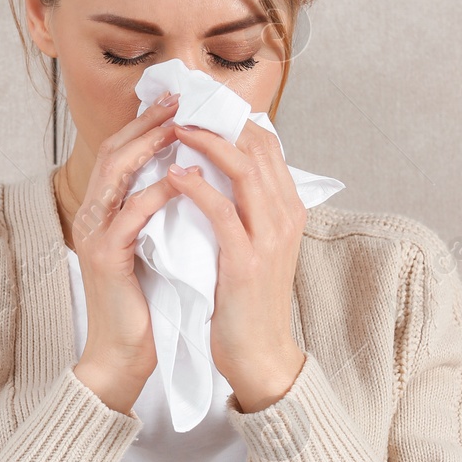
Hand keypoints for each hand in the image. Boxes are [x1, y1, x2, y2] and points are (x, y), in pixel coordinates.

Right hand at [67, 91, 180, 415]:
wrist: (124, 355)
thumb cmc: (146, 304)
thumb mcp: (156, 247)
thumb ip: (163, 212)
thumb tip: (196, 175)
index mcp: (105, 213)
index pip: (122, 153)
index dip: (146, 124)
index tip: (180, 101)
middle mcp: (93, 217)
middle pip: (115, 152)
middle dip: (147, 122)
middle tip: (179, 98)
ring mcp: (95, 236)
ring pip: (116, 174)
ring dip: (149, 146)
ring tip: (180, 126)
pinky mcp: (106, 258)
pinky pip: (130, 215)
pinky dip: (157, 193)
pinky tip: (184, 180)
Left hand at [166, 119, 307, 412]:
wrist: (259, 356)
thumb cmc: (247, 302)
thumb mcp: (254, 246)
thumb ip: (244, 209)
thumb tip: (217, 172)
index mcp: (288, 209)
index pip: (266, 144)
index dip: (232, 119)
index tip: (198, 106)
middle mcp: (285, 216)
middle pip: (257, 146)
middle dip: (217, 120)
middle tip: (181, 106)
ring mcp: (269, 237)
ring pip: (243, 169)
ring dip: (205, 143)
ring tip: (174, 129)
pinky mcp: (246, 260)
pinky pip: (221, 210)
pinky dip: (197, 188)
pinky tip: (173, 176)